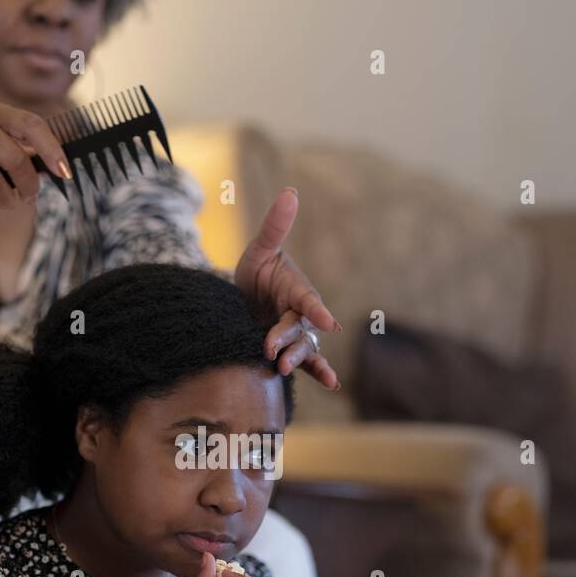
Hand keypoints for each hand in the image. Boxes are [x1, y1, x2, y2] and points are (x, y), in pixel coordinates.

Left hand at [233, 188, 341, 390]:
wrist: (242, 299)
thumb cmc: (255, 272)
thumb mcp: (260, 250)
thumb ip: (275, 226)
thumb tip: (291, 193)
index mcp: (296, 289)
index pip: (306, 300)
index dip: (315, 309)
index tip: (326, 320)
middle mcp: (302, 313)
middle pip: (300, 328)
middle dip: (286, 338)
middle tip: (269, 348)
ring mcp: (298, 334)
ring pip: (304, 347)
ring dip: (296, 358)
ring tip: (279, 368)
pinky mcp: (290, 351)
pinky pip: (309, 363)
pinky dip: (321, 372)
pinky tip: (333, 383)